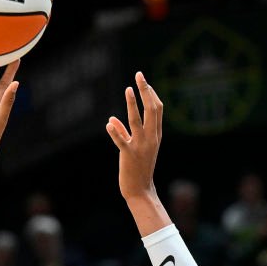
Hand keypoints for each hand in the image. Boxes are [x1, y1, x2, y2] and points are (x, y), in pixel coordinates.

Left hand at [107, 71, 164, 202]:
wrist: (141, 191)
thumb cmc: (138, 168)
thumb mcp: (134, 148)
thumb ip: (124, 132)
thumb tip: (112, 120)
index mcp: (155, 135)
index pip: (157, 109)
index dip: (151, 93)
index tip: (144, 81)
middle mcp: (151, 138)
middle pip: (151, 109)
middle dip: (145, 91)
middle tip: (139, 75)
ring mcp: (141, 146)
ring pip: (137, 121)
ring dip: (132, 104)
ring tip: (128, 89)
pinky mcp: (129, 155)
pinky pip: (122, 141)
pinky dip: (116, 132)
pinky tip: (109, 123)